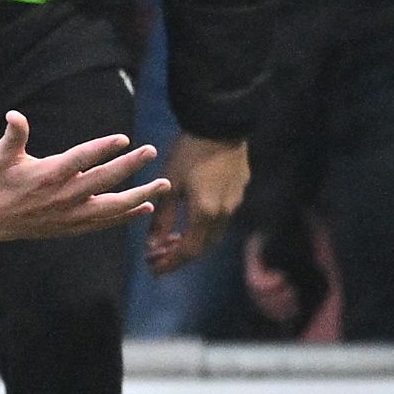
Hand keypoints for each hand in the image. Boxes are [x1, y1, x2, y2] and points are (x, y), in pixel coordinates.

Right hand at [0, 109, 164, 244]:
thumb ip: (13, 134)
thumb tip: (14, 115)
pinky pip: (105, 222)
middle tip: (151, 150)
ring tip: (162, 185)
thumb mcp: (1, 155)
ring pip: (111, 206)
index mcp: (47, 175)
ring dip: (139, 195)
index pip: (80, 159)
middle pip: (103, 180)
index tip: (124, 139)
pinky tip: (145, 207)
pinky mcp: (71, 227)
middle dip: (130, 166)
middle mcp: (62, 196)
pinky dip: (125, 215)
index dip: (102, 148)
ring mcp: (69, 215)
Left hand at [147, 134, 250, 273]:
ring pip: (214, 234)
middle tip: (160, 256)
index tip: (154, 269)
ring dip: (194, 241)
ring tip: (172, 238)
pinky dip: (205, 227)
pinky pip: (222, 219)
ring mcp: (235, 203)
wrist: (220, 124)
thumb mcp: (170, 184)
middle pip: (203, 247)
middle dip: (180, 255)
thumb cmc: (189, 152)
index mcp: (206, 213)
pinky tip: (192, 218)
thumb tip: (153, 245)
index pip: (188, 251)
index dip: (171, 263)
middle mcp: (224, 214)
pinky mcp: (240, 191)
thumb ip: (162, 217)